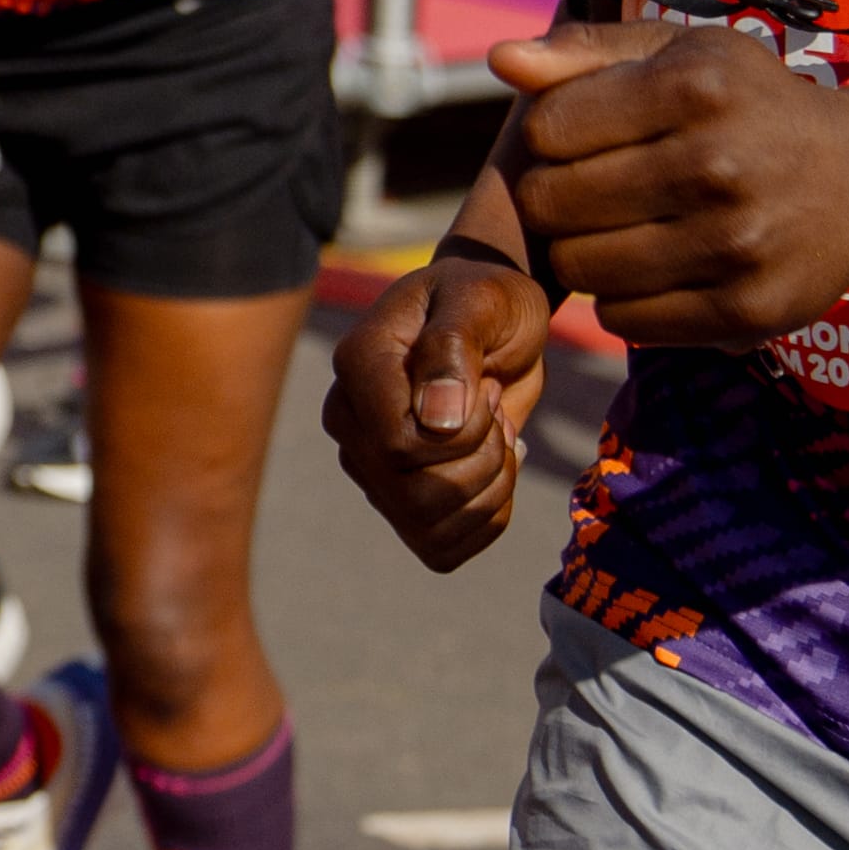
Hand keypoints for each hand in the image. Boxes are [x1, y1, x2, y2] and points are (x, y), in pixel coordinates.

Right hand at [324, 245, 548, 570]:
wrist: (495, 325)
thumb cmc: (487, 302)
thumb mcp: (482, 301)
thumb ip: (452, 347)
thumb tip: (436, 421)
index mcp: (357, 368)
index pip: (397, 447)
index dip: (464, 432)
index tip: (485, 385)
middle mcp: (350, 425)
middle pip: (415, 496)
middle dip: (485, 460)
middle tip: (496, 408)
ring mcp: (370, 469)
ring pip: (430, 526)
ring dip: (492, 486)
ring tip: (498, 434)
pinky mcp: (399, 503)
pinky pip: (443, 548)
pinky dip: (488, 517)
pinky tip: (495, 468)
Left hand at [493, 19, 848, 346]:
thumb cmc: (753, 107)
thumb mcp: (686, 53)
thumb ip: (588, 52)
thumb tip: (502, 60)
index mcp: (696, 86)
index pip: (546, 129)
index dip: (554, 136)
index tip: (592, 138)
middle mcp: (717, 164)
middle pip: (550, 203)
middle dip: (560, 198)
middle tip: (602, 191)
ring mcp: (734, 243)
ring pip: (579, 267)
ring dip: (587, 252)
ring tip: (630, 228)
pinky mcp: (746, 309)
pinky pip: (622, 319)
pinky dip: (625, 299)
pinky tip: (660, 268)